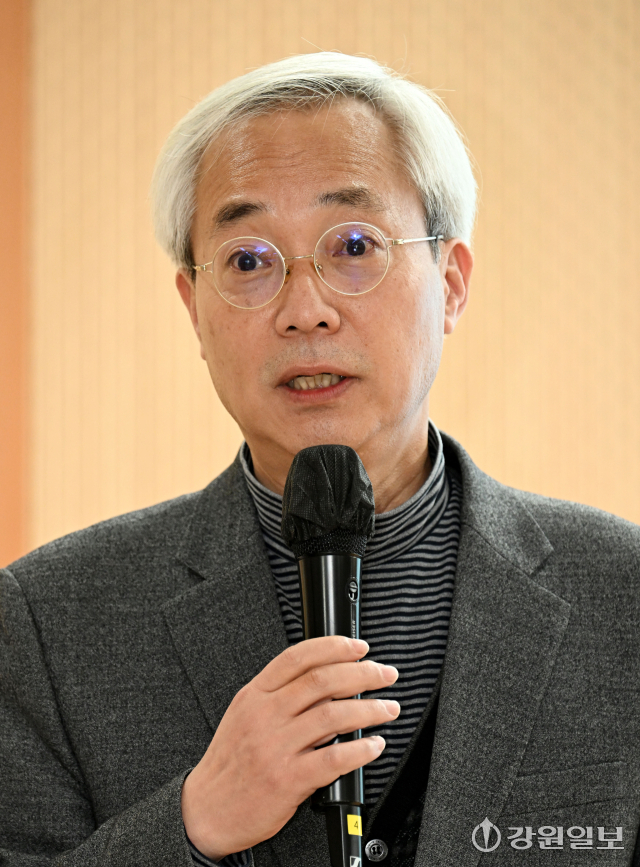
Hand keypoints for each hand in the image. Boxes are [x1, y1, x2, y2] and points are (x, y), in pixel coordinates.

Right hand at [181, 635, 398, 859]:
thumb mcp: (244, 715)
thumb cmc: (231, 762)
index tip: (360, 648)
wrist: (206, 810)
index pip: (298, 658)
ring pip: (333, 716)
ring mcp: (275, 748)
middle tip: (385, 674)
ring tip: (387, 709)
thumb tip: (328, 678)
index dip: (334, 647)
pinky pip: (333, 759)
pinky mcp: (287, 780)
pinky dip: (360, 750)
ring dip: (369, 710)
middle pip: (322, 681)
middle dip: (363, 674)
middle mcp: (265, 716)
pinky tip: (373, 745)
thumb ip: (279, 694)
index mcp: (254, 695)